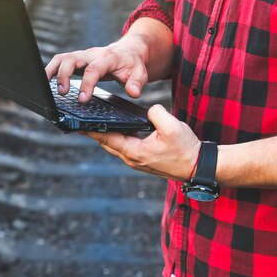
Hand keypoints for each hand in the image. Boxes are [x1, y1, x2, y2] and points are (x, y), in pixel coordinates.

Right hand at [45, 34, 150, 102]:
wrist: (129, 51)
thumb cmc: (132, 64)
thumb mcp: (140, 73)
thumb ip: (137, 82)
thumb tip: (133, 92)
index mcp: (107, 58)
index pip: (94, 69)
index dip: (86, 84)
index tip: (82, 99)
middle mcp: (92, 54)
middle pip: (72, 59)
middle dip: (64, 75)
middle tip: (63, 93)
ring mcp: (82, 56)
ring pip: (62, 58)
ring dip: (52, 71)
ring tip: (47, 88)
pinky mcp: (77, 60)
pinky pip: (60, 61)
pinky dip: (51, 70)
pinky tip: (45, 82)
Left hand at [85, 104, 200, 180]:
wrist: (199, 166)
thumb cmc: (186, 149)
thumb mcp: (172, 126)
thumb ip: (156, 113)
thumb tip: (147, 110)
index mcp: (135, 152)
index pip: (106, 138)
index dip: (91, 130)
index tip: (77, 124)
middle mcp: (132, 159)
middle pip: (107, 143)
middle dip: (93, 132)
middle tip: (79, 120)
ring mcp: (137, 161)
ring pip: (115, 146)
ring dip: (104, 135)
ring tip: (93, 123)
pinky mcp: (143, 160)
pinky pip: (124, 147)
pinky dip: (117, 138)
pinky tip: (116, 128)